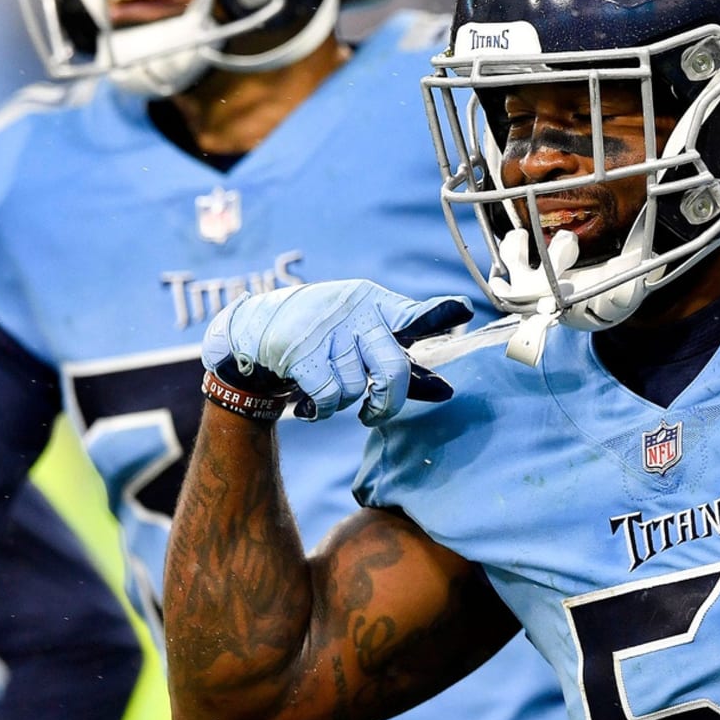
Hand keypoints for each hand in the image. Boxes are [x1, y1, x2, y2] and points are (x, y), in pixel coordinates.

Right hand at [202, 280, 472, 423]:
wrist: (255, 330)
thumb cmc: (325, 338)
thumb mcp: (363, 341)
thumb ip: (404, 366)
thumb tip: (447, 393)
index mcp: (376, 304)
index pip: (413, 313)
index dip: (440, 314)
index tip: (465, 310)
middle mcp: (356, 313)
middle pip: (392, 368)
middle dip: (388, 402)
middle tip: (374, 414)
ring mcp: (328, 331)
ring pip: (356, 389)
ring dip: (343, 403)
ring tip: (327, 391)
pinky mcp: (302, 351)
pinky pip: (329, 396)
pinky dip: (323, 409)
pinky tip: (311, 404)